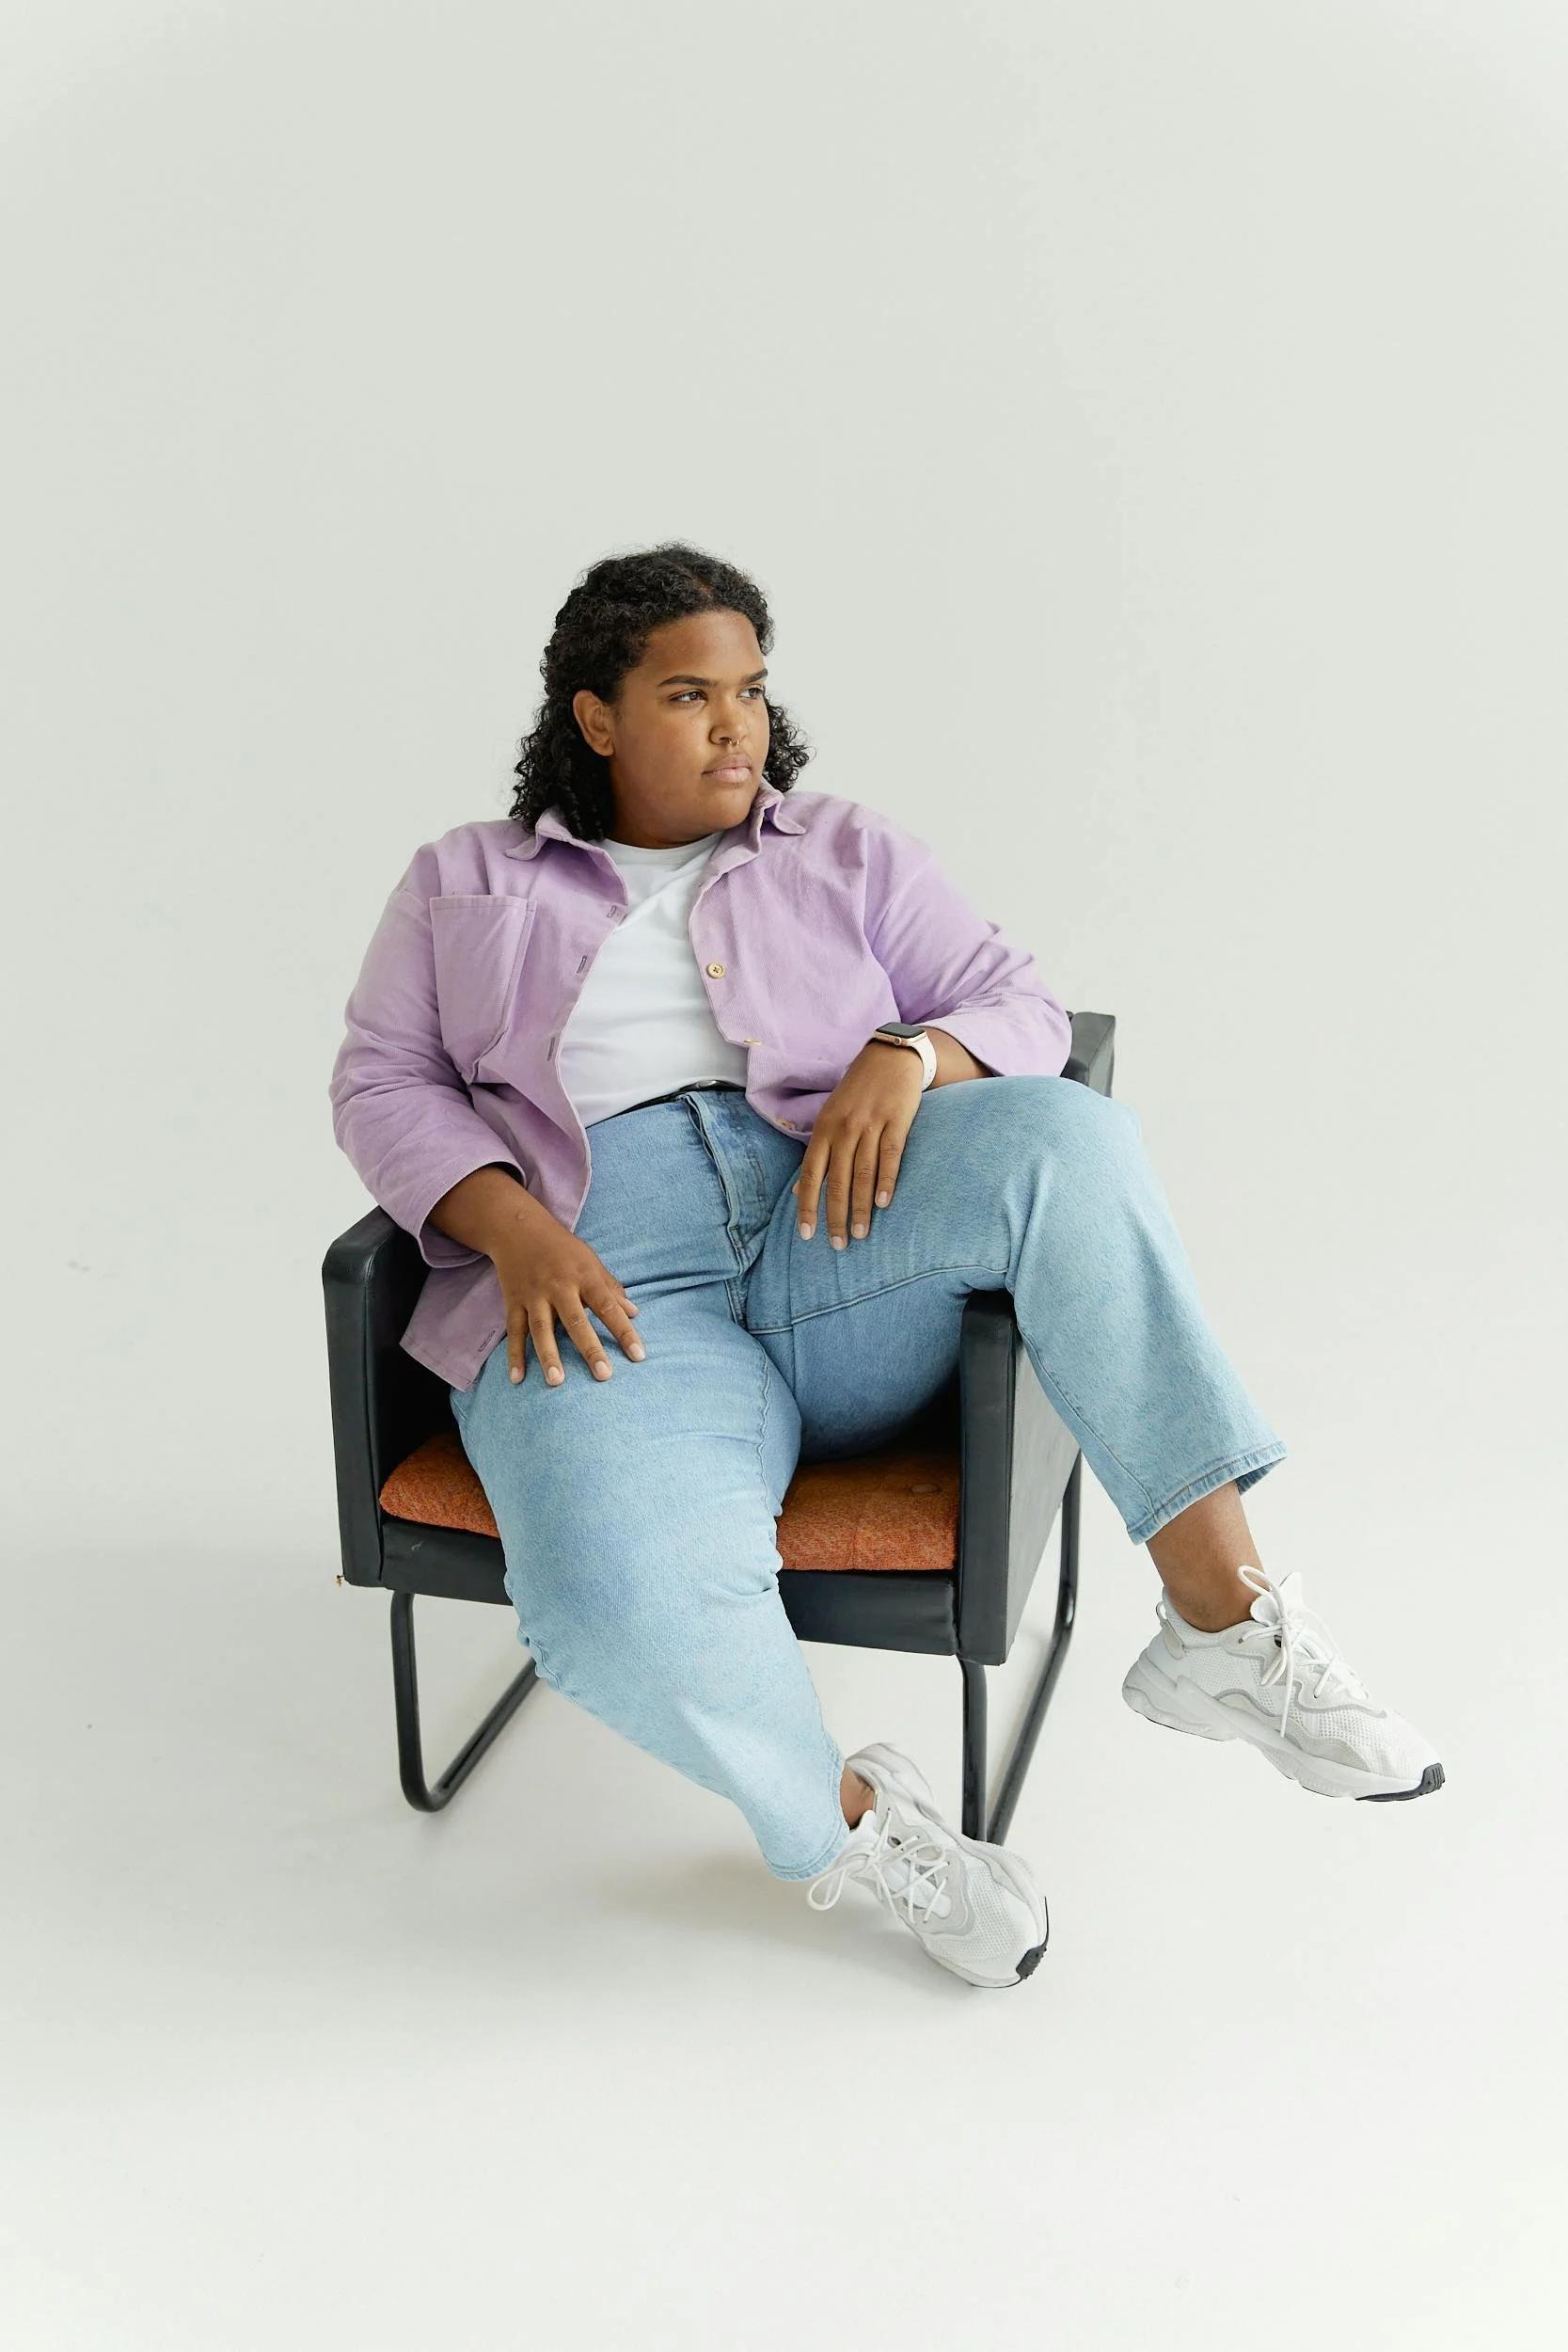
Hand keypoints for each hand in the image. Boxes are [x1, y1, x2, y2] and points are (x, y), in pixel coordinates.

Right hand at [491, 1204, 645, 1387]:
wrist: (517, 1228)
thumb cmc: (562, 1248)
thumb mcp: (591, 1261)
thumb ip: (611, 1289)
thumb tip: (634, 1313)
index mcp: (584, 1277)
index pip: (608, 1307)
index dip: (624, 1331)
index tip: (638, 1356)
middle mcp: (559, 1287)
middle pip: (575, 1321)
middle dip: (590, 1349)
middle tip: (603, 1375)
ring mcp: (534, 1295)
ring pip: (541, 1329)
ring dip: (548, 1356)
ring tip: (557, 1381)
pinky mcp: (513, 1302)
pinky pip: (514, 1332)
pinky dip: (514, 1356)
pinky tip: (517, 1379)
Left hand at [790, 1038, 926, 1248]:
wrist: (889, 1057)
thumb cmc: (857, 1093)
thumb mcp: (830, 1118)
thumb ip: (818, 1154)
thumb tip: (798, 1191)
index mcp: (823, 1129)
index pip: (810, 1174)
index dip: (807, 1206)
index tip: (807, 1235)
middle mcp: (843, 1128)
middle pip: (837, 1180)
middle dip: (835, 1216)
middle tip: (838, 1245)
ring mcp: (870, 1124)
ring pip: (862, 1173)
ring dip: (860, 1208)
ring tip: (860, 1234)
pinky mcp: (897, 1120)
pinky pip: (890, 1155)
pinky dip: (886, 1181)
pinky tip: (883, 1204)